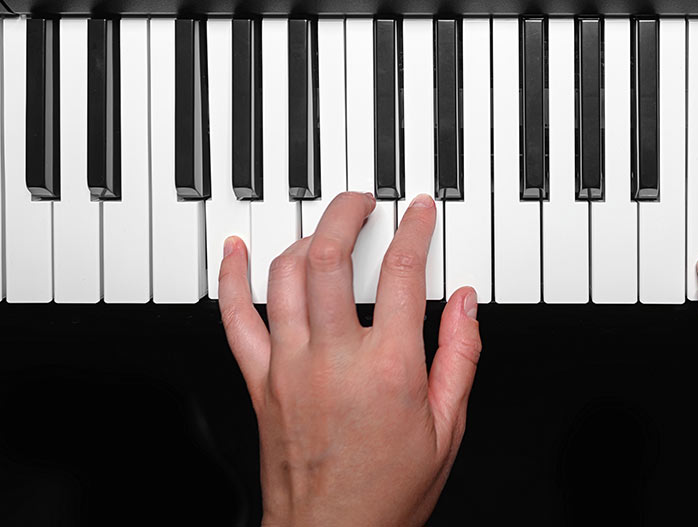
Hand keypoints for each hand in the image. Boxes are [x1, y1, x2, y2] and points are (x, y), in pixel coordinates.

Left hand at [217, 192, 481, 525]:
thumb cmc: (386, 492)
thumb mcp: (447, 430)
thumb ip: (460, 359)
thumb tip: (466, 305)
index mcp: (388, 369)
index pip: (402, 273)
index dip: (414, 230)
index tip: (419, 213)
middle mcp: (333, 358)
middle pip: (333, 256)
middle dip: (349, 212)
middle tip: (365, 201)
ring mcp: (289, 366)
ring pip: (286, 275)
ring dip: (306, 235)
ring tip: (325, 222)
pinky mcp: (258, 381)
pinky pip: (234, 317)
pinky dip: (230, 277)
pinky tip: (235, 251)